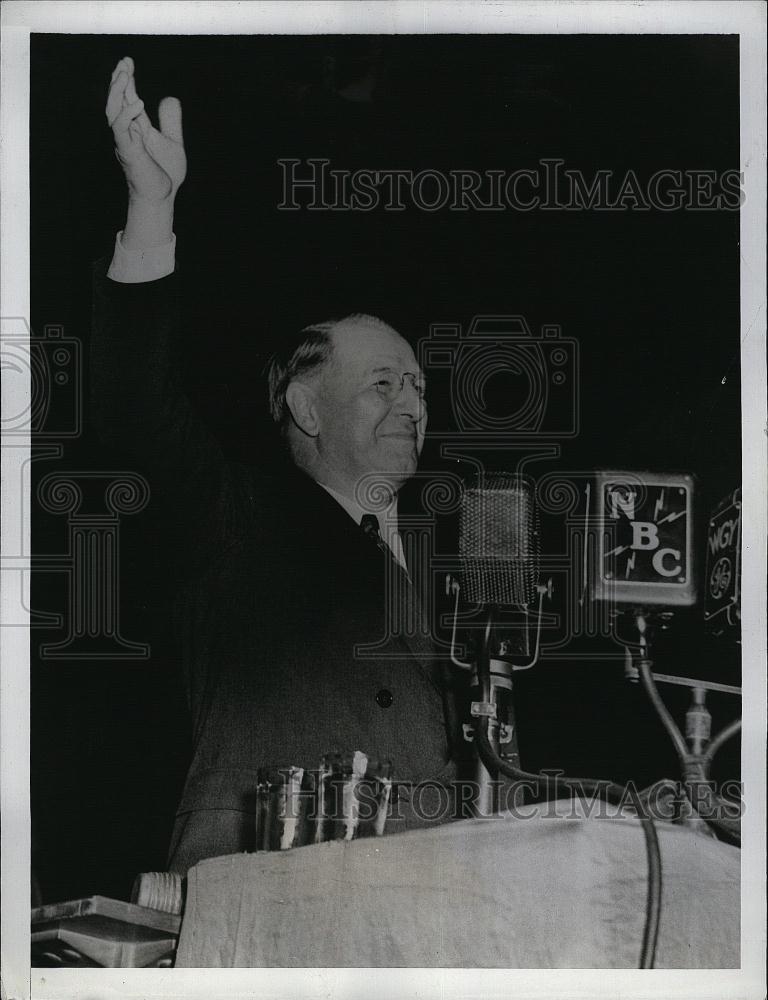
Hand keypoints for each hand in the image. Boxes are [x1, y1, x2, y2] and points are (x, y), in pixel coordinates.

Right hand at [106, 56, 185, 204]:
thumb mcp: (172, 142)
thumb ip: (170, 121)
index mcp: (136, 128)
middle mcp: (127, 132)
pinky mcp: (128, 152)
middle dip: (118, 81)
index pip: (126, 98)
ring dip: (118, 92)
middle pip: (115, 101)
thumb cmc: (164, 174)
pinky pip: (121, 129)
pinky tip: (138, 102)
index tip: (128, 62)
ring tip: (126, 75)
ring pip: (112, 111)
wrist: (161, 198)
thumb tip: (170, 98)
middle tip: (124, 62)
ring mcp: (125, 141)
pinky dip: (127, 114)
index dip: (126, 80)